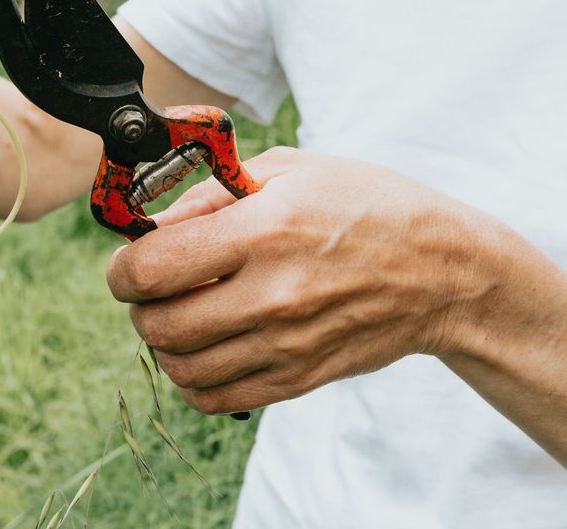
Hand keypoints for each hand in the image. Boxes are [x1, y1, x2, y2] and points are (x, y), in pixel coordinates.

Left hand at [105, 147, 487, 415]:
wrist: (443, 270)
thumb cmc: (367, 204)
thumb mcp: (292, 169)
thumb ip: (213, 193)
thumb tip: (152, 225)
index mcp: (266, 228)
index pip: (153, 267)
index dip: (123, 267)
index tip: (129, 260)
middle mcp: (273, 292)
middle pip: (160, 325)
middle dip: (139, 306)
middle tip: (152, 288)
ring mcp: (287, 342)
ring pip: (182, 367)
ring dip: (164, 343)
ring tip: (181, 315)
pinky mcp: (300, 377)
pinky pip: (216, 397)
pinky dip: (193, 379)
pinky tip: (207, 348)